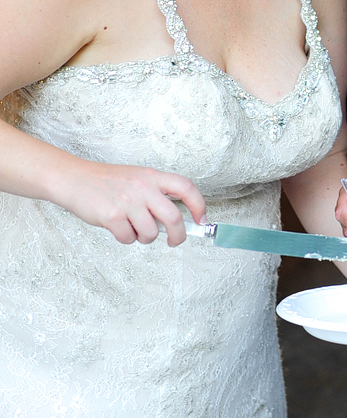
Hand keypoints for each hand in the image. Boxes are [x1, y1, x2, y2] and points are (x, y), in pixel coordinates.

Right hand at [64, 162, 205, 245]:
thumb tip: (175, 221)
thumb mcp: (136, 178)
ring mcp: (128, 202)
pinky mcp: (112, 217)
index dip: (199, 205)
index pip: (185, 188)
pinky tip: (117, 227)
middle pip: (173, 218)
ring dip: (145, 237)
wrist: (74, 179)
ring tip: (134, 228)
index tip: (201, 220)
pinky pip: (129, 238)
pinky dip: (126, 238)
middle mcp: (143, 187)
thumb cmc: (105, 182)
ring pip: (151, 233)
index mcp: (152, 176)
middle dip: (178, 235)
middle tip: (175, 241)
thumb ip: (155, 195)